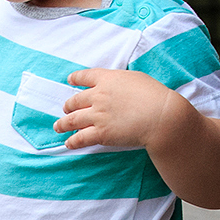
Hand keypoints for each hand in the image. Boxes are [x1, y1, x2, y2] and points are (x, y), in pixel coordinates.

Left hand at [53, 68, 176, 149]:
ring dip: (63, 124)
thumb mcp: (136, 79)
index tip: (70, 80)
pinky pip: (80, 138)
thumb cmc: (155, 96)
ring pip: (73, 120)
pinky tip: (69, 143)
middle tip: (66, 109)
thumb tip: (115, 86)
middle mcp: (98, 96)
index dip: (75, 78)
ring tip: (58, 127)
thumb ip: (121, 82)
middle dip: (69, 105)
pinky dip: (72, 141)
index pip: (85, 76)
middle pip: (75, 100)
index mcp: (107, 79)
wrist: (161, 116)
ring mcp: (98, 115)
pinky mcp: (101, 133)